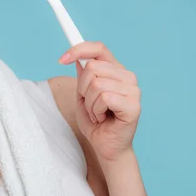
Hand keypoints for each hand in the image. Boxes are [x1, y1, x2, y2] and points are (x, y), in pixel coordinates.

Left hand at [59, 42, 140, 162]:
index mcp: (116, 70)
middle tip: (90, 105)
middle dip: (82, 88)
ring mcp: (133, 90)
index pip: (99, 48)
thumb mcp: (83, 95)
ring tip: (97, 114)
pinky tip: (103, 119)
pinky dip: (96, 111)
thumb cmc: (96, 122)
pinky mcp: (134, 105)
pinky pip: (104, 98)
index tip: (61, 59)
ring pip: (96, 83)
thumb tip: (78, 59)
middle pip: (92, 66)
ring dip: (89, 104)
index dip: (78, 49)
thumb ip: (83, 77)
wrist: (106, 147)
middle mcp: (128, 76)